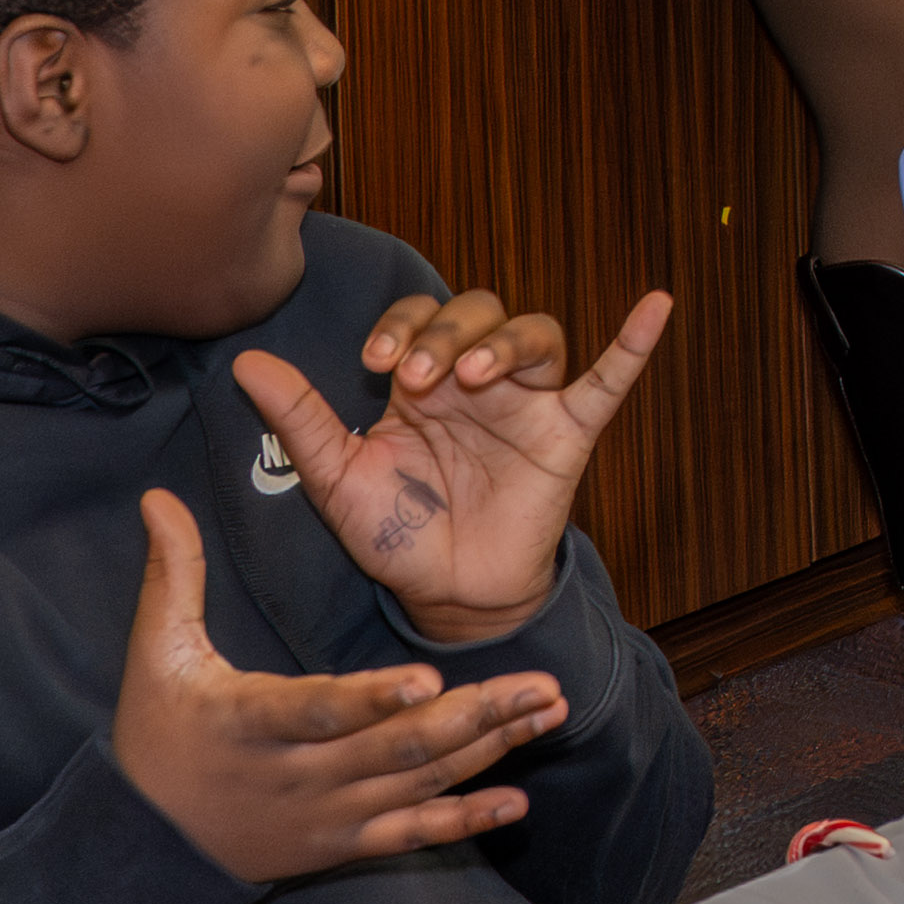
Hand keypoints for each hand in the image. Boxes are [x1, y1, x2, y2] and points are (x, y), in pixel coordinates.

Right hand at [106, 486, 574, 887]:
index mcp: (253, 723)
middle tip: (541, 684)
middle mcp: (301, 775)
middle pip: (396, 747)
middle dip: (474, 715)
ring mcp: (328, 815)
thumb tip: (158, 496)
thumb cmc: (156, 738)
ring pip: (417, 783)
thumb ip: (173, 574)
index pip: (321, 708)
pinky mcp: (342, 844)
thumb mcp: (156, 654)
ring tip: (547, 712)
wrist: (147, 850)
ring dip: (487, 749)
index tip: (427, 678)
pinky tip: (517, 800)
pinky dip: (464, 819)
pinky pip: (410, 834)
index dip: (373, 697)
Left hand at [236, 289, 671, 653]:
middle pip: (477, 311)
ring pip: (533, 333)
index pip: (418, 319)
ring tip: (471, 376)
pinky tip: (656, 305)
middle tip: (420, 375)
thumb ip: (301, 418)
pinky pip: (608, 382)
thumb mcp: (338, 477)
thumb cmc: (394, 534)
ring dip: (503, 342)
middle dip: (446, 332)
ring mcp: (526, 404)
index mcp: (421, 381)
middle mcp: (476, 381)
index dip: (401, 327)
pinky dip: (633, 343)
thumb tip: (246, 361)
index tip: (376, 366)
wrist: (446, 598)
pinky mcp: (567, 436)